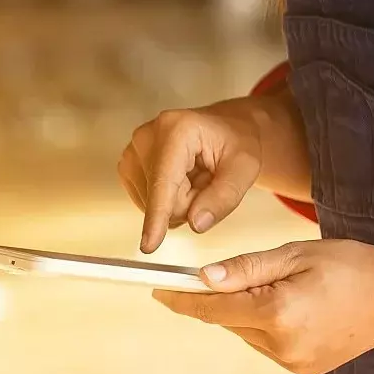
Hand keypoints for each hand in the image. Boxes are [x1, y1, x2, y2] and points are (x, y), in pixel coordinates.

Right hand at [117, 99, 266, 252]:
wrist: (225, 128)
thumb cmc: (236, 143)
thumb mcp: (245, 168)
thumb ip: (224, 197)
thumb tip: (196, 223)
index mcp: (178, 129)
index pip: (164, 183)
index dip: (158, 216)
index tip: (149, 244)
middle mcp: (147, 135)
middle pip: (159, 198)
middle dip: (186, 203)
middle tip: (206, 181)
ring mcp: (133, 149)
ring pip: (151, 204)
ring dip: (177, 202)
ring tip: (194, 178)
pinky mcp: (128, 164)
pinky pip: (145, 201)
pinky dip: (166, 200)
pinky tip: (179, 182)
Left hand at [152, 239, 373, 373]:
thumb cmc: (351, 264)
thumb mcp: (296, 254)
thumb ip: (246, 268)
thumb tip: (202, 278)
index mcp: (279, 313)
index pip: (214, 308)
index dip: (183, 299)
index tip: (158, 291)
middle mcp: (283, 345)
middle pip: (229, 320)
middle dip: (225, 297)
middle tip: (240, 274)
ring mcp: (295, 362)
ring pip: (248, 333)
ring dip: (249, 312)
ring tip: (287, 287)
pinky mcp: (305, 369)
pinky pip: (269, 344)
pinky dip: (269, 325)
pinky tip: (298, 307)